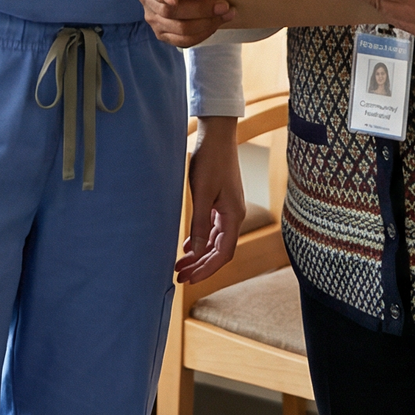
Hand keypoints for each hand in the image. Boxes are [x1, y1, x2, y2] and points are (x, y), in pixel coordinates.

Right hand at [138, 0, 234, 46]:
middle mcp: (147, 0)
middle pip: (170, 12)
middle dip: (200, 9)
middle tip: (223, 5)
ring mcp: (154, 19)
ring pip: (180, 29)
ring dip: (207, 23)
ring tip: (226, 14)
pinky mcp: (163, 33)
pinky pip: (183, 41)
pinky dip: (203, 34)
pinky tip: (216, 24)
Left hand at [177, 118, 245, 283]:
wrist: (217, 134)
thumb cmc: (210, 160)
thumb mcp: (202, 194)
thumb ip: (200, 224)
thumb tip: (198, 253)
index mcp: (234, 216)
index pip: (223, 254)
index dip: (207, 269)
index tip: (190, 280)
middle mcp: (234, 214)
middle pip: (219, 250)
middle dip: (201, 266)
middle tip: (180, 278)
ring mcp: (228, 207)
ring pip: (215, 240)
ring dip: (199, 254)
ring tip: (180, 265)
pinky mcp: (221, 200)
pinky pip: (213, 227)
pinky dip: (201, 238)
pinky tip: (188, 245)